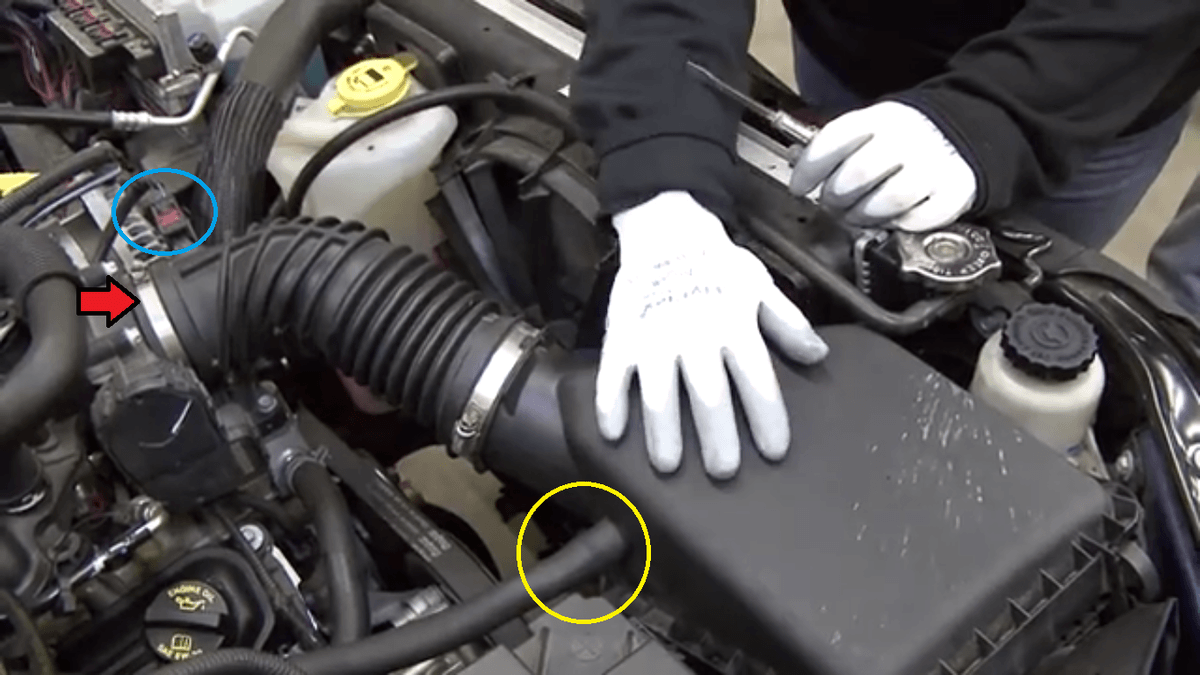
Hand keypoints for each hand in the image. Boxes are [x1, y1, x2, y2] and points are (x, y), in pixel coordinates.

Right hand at [596, 191, 828, 478]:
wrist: (668, 229)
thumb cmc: (719, 264)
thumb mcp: (761, 287)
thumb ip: (788, 324)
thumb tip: (819, 356)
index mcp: (734, 327)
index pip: (757, 380)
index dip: (767, 418)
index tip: (774, 451)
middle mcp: (695, 336)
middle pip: (709, 395)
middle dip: (717, 437)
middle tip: (724, 471)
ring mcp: (654, 338)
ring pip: (659, 392)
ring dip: (663, 431)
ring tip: (669, 465)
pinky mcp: (623, 336)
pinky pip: (613, 375)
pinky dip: (611, 404)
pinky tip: (614, 434)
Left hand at [790, 101, 977, 231]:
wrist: (960, 136)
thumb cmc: (904, 140)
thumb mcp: (870, 130)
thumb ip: (838, 150)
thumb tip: (801, 177)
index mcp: (881, 118)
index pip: (835, 139)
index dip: (810, 169)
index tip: (799, 187)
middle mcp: (908, 138)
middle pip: (859, 173)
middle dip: (836, 197)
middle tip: (833, 204)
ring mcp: (934, 164)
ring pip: (889, 199)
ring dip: (865, 215)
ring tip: (859, 215)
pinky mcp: (954, 191)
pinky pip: (920, 219)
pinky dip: (900, 224)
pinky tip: (892, 218)